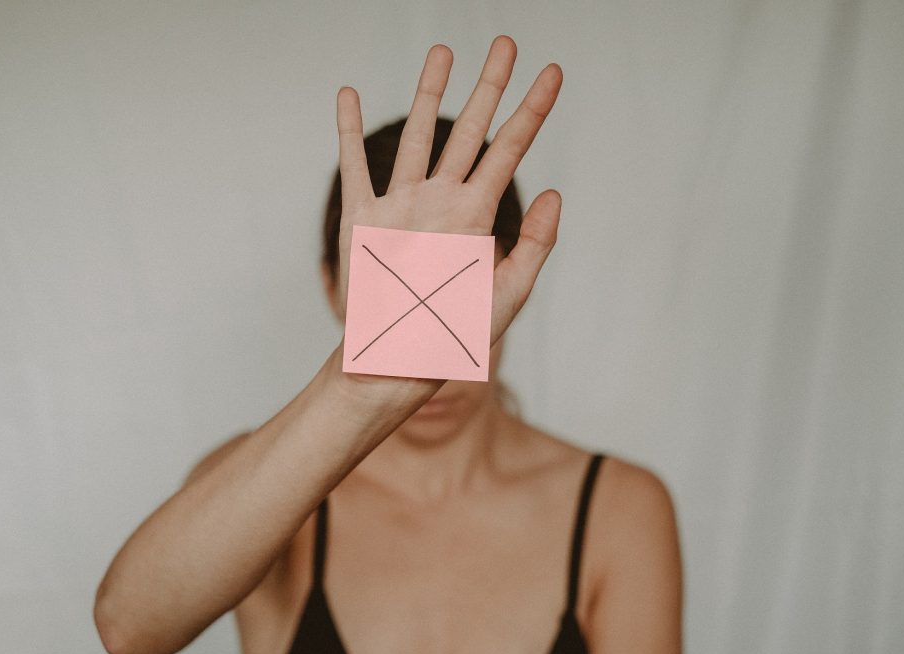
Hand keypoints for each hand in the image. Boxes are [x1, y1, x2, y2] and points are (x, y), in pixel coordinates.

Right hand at [330, 35, 562, 395]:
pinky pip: (354, 166)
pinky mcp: (361, 218)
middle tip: (505, 42)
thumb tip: (557, 193)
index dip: (533, 110)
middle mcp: (441, 201)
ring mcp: (401, 205)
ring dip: (427, 93)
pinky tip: (347, 93)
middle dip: (488, 86)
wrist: (398, 361)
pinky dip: (346, 130)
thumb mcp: (508, 294)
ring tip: (442, 52)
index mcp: (477, 215)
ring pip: (415, 135)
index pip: (511, 149)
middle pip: (468, 129)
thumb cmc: (455, 335)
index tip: (553, 72)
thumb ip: (534, 244)